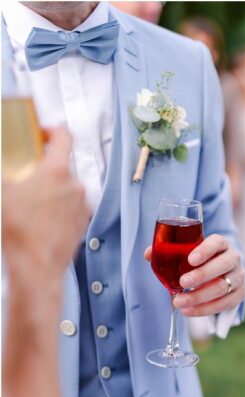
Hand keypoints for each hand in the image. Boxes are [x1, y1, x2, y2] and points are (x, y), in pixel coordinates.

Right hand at [2, 128, 88, 279]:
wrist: (36, 266)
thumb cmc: (18, 229)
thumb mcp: (2, 191)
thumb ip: (7, 171)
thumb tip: (8, 170)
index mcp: (57, 172)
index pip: (64, 137)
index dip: (52, 130)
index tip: (41, 134)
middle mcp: (75, 185)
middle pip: (61, 166)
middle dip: (43, 168)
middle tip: (24, 177)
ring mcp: (82, 205)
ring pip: (65, 188)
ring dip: (50, 190)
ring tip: (30, 204)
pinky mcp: (84, 222)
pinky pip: (70, 206)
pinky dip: (57, 207)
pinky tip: (41, 219)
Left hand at [144, 234, 244, 316]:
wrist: (222, 271)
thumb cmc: (201, 260)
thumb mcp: (188, 252)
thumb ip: (170, 251)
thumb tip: (149, 254)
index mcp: (222, 244)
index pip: (217, 243)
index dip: (205, 250)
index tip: (190, 259)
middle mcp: (233, 259)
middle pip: (222, 266)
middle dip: (201, 276)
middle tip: (182, 283)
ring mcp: (239, 277)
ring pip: (223, 287)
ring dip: (199, 297)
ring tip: (179, 302)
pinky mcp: (240, 294)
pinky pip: (226, 304)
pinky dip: (206, 309)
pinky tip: (188, 311)